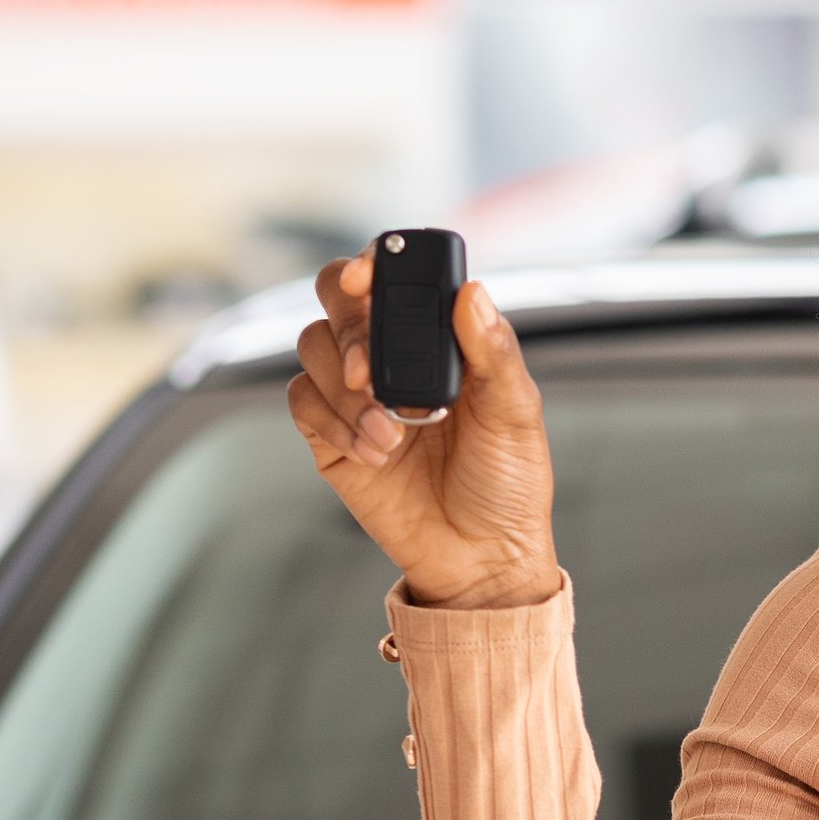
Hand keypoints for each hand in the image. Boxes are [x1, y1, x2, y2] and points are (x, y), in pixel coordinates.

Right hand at [287, 260, 561, 609]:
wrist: (481, 557)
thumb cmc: (507, 483)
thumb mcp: (515, 414)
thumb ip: (493, 352)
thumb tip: (472, 292)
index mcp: (438, 337)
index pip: (391, 276)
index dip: (369, 262)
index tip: (364, 276)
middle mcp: (392, 356)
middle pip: (335, 299)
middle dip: (348, 328)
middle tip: (370, 373)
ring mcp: (356, 394)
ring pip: (311, 346)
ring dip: (344, 388)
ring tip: (391, 433)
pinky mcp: (330, 435)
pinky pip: (303, 402)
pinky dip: (333, 422)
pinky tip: (374, 452)